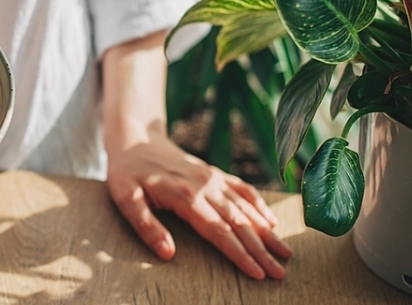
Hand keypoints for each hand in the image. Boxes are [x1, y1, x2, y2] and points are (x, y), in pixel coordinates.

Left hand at [106, 136, 291, 279]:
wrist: (133, 138)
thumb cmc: (126, 172)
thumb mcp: (126, 198)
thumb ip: (146, 225)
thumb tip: (168, 253)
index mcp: (185, 196)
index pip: (219, 231)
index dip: (240, 254)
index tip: (258, 273)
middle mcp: (205, 186)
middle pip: (238, 223)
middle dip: (261, 250)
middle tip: (281, 272)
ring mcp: (212, 178)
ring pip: (245, 208)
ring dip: (266, 232)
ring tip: (286, 252)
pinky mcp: (213, 172)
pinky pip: (242, 189)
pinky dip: (259, 205)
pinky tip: (271, 222)